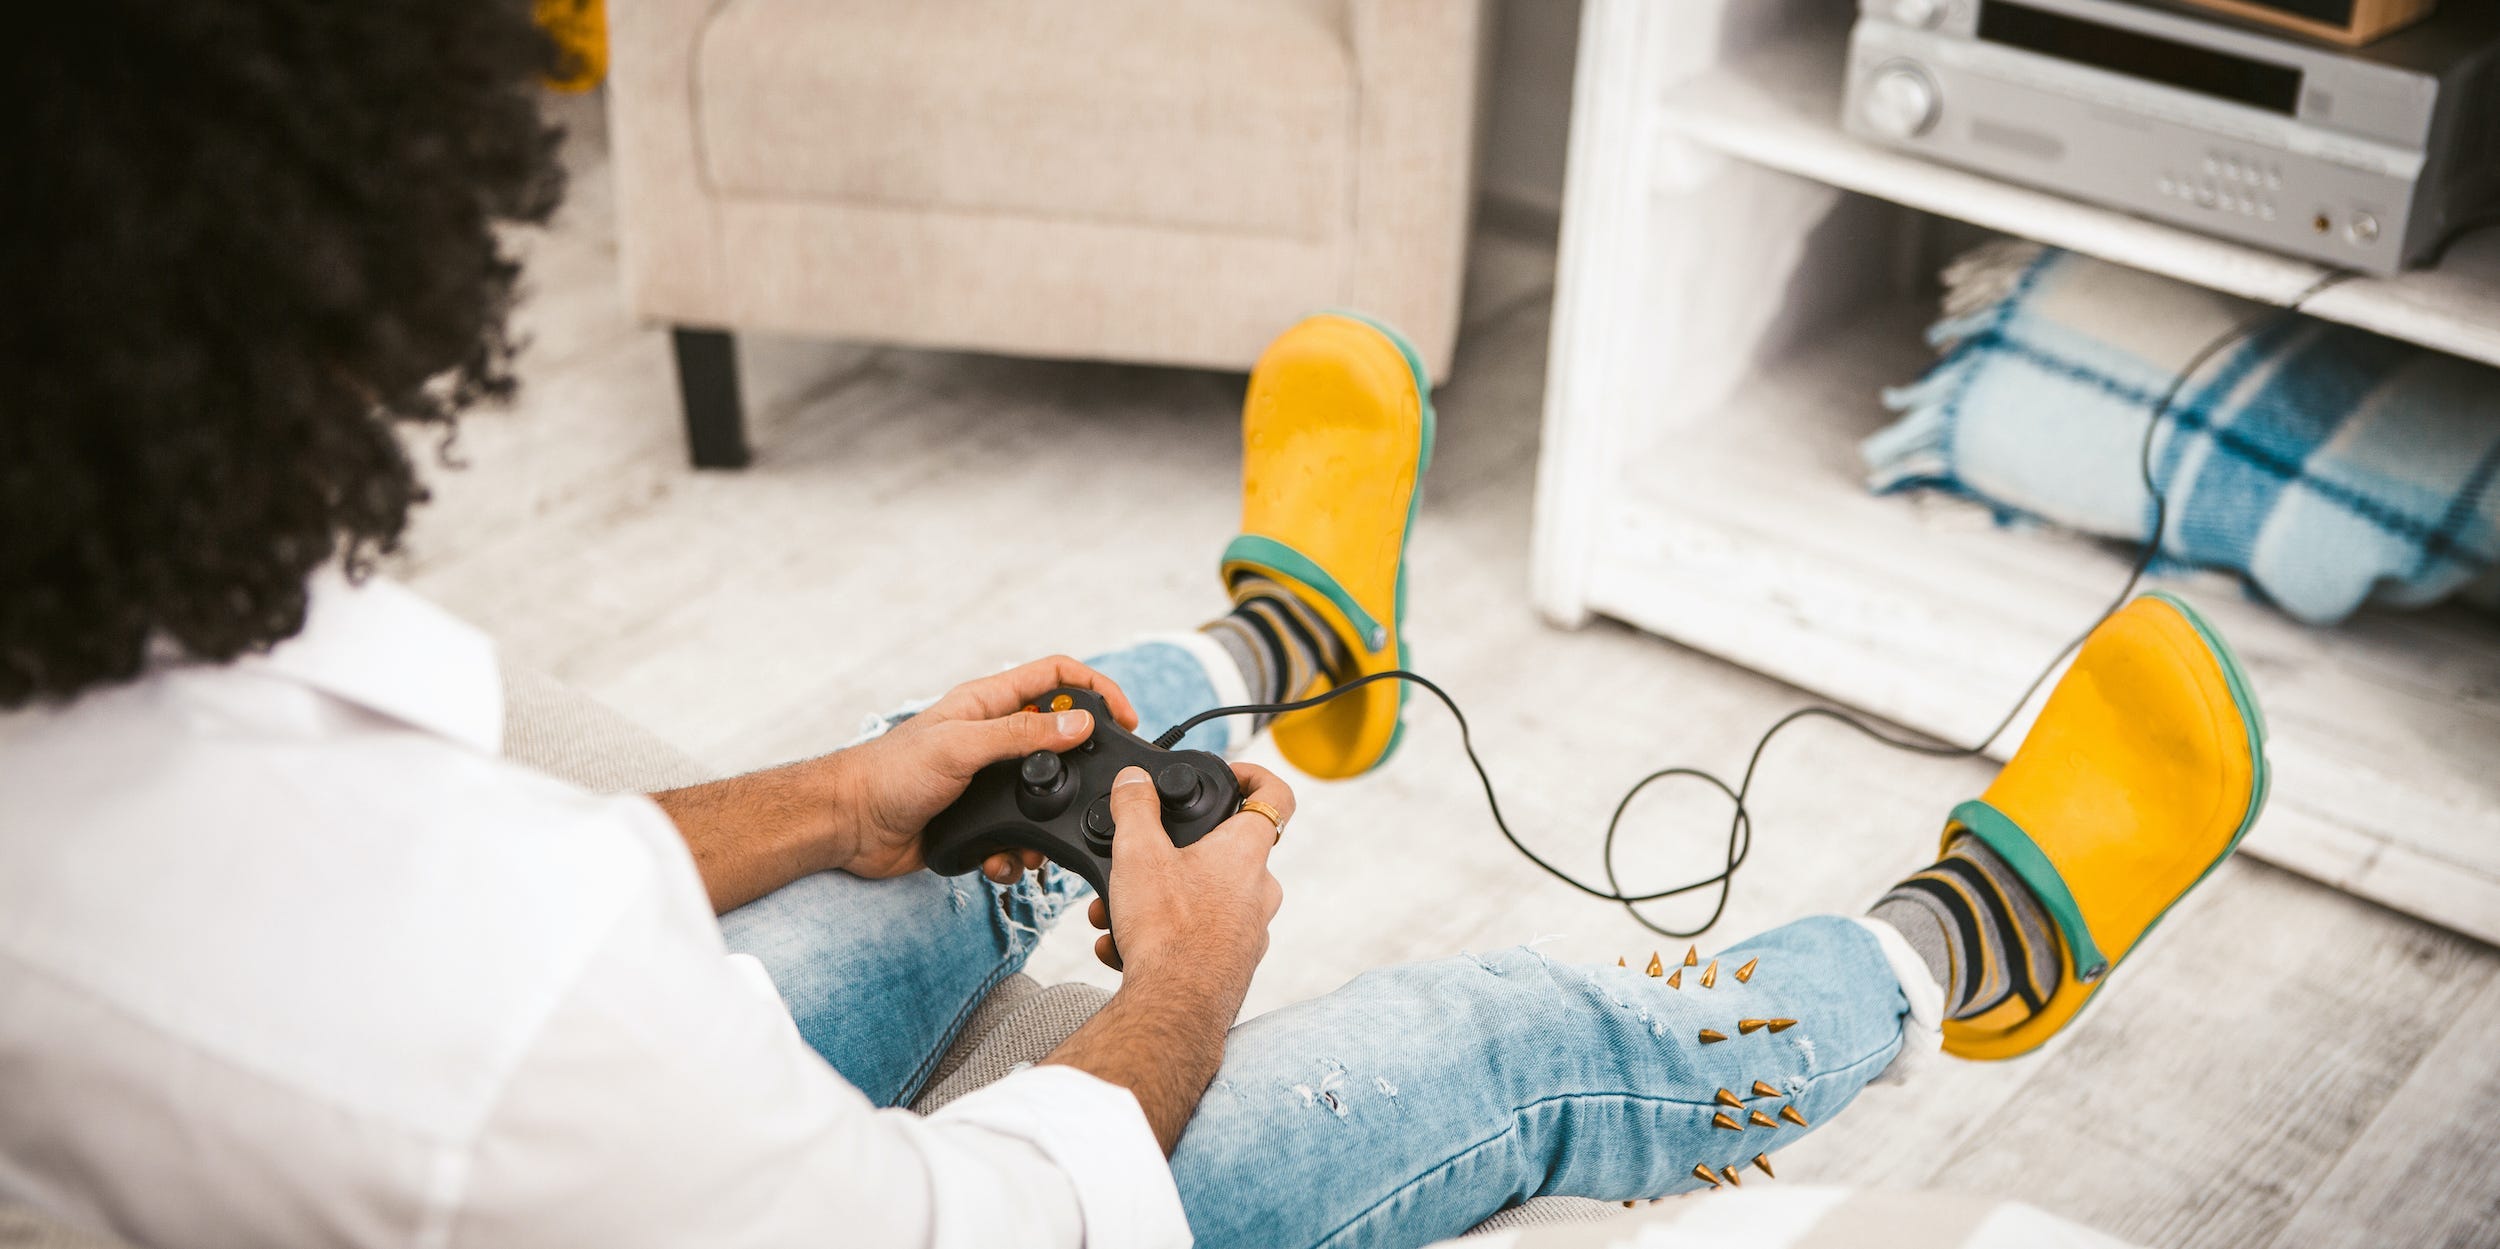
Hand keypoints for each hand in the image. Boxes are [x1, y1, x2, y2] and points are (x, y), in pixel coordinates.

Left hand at [826, 655, 1140, 880]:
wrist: (848, 825)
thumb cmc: (890, 773)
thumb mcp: (962, 746)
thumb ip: (1022, 734)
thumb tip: (1080, 722)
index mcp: (989, 703)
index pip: (1057, 676)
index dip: (1096, 687)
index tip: (1125, 716)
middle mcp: (992, 737)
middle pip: (1058, 739)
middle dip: (1079, 768)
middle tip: (1097, 791)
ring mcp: (986, 779)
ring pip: (1042, 796)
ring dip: (1046, 825)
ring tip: (1038, 847)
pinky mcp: (978, 819)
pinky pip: (1016, 834)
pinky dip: (1016, 853)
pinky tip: (1003, 861)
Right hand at [1086, 762, 1289, 979]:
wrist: (1174, 1008)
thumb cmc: (1167, 929)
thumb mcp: (1139, 853)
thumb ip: (1135, 808)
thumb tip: (1134, 780)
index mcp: (1246, 852)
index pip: (1276, 795)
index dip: (1255, 774)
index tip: (1228, 775)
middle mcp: (1259, 889)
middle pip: (1224, 852)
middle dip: (1174, 854)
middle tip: (1137, 862)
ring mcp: (1251, 929)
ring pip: (1203, 897)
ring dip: (1157, 899)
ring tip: (1114, 913)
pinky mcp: (1233, 963)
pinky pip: (1198, 936)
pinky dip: (1163, 935)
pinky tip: (1123, 947)